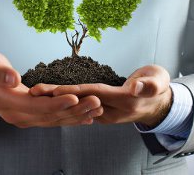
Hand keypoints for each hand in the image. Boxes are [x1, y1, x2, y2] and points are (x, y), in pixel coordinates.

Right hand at [0, 51, 103, 127]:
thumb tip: (13, 78)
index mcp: (7, 102)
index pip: (36, 106)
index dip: (56, 103)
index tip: (75, 97)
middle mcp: (17, 115)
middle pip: (50, 116)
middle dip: (74, 110)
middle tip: (96, 102)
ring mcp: (24, 118)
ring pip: (54, 120)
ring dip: (76, 116)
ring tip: (97, 108)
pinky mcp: (31, 117)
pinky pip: (53, 120)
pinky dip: (70, 118)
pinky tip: (87, 117)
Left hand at [29, 65, 171, 127]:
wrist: (160, 102)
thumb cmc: (159, 85)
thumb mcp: (158, 80)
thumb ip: (149, 84)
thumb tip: (136, 88)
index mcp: (123, 100)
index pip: (93, 94)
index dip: (72, 92)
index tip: (53, 90)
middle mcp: (111, 109)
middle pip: (79, 101)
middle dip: (56, 96)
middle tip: (33, 91)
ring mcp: (105, 112)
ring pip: (77, 104)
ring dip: (56, 100)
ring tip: (35, 93)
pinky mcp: (101, 110)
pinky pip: (80, 105)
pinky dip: (64, 101)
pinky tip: (50, 97)